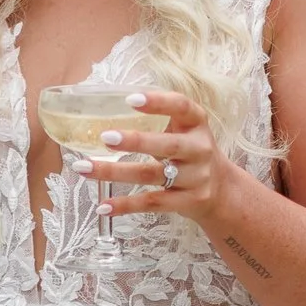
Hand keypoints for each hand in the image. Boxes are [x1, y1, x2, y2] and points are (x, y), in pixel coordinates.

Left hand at [83, 88, 224, 226]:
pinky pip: (152, 203)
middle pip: (168, 145)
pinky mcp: (187, 202)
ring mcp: (195, 178)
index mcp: (197, 124)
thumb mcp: (183, 130)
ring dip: (115, 172)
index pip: (182, 107)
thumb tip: (103, 110)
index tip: (131, 99)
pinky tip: (103, 206)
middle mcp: (199, 149)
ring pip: (152, 175)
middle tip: (106, 137)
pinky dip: (125, 205)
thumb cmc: (189, 152)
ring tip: (85, 168)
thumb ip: (156, 120)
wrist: (221, 190)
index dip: (159, 102)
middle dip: (136, 141)